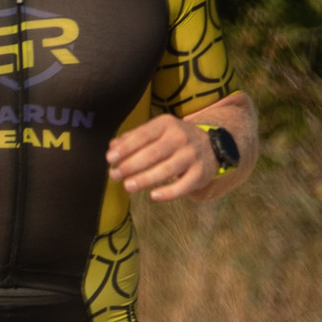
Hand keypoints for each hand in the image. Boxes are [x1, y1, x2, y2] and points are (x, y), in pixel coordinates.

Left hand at [108, 108, 227, 202]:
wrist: (212, 145)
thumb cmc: (175, 140)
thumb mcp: (157, 132)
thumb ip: (134, 138)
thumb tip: (112, 147)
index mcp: (166, 124)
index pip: (143, 135)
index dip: (126, 148)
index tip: (110, 158)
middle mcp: (180, 138)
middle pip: (152, 153)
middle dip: (131, 165)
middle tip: (114, 175)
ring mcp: (191, 156)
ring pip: (166, 170)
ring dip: (145, 179)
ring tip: (127, 186)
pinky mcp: (200, 173)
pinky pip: (183, 185)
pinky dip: (169, 192)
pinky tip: (153, 196)